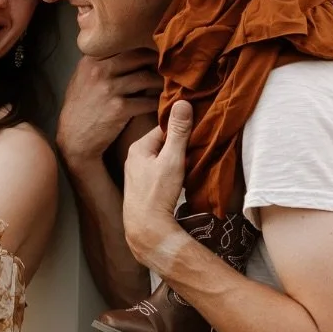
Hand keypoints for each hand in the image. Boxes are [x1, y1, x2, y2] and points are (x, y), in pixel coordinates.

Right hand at [57, 51, 161, 166]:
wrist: (74, 139)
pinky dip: (158, 101)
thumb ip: (97, 63)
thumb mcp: (81, 79)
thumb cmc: (79, 109)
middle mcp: (99, 71)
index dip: (142, 46)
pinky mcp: (119, 108)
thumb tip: (119, 49)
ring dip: (161, 81)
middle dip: (156, 59)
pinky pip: (147, 101)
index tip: (154, 49)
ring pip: (146, 78)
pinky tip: (164, 103)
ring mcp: (109, 89)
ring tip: (170, 83)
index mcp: (90, 60)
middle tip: (169, 63)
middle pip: (138, 56)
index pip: (123, 45)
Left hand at [121, 99, 192, 272]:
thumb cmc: (157, 193)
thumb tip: (183, 102)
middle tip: (198, 149)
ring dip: (178, 161)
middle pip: (163, 144)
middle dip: (180, 146)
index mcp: (138, 147)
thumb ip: (178, 132)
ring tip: (192, 165)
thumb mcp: (172, 159)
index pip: (163, 129)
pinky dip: (172, 173)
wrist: (146, 229)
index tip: (197, 132)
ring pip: (162, 159)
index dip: (181, 129)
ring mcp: (138, 174)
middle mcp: (134, 158)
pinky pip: (161, 172)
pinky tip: (182, 180)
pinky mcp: (143, 189)